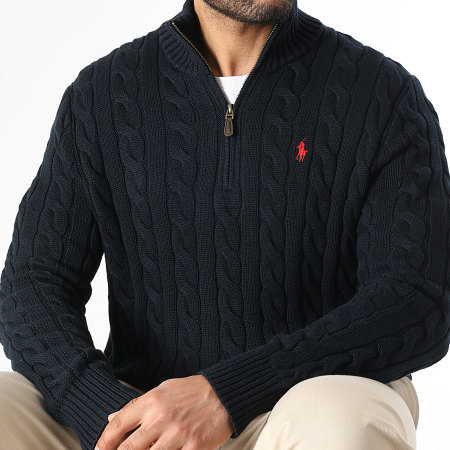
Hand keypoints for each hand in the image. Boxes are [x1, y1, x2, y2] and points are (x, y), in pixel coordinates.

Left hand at [95, 375, 232, 449]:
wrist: (223, 395)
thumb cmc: (192, 391)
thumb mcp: (163, 390)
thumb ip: (138, 405)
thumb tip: (113, 419)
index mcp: (152, 400)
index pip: (119, 423)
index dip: (104, 441)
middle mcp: (161, 417)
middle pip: (128, 448)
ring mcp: (177, 434)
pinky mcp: (192, 448)